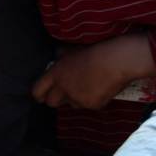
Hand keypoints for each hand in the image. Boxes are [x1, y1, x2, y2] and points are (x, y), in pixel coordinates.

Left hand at [34, 33, 153, 108]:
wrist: (117, 60)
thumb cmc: (96, 51)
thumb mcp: (73, 50)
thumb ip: (61, 56)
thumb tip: (56, 56)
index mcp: (55, 74)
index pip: (37, 91)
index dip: (39, 94)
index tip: (41, 96)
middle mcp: (63, 88)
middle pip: (51, 102)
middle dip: (56, 99)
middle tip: (65, 93)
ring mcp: (77, 98)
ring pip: (71, 104)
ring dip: (75, 99)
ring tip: (88, 86)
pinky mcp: (91, 105)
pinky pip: (88, 106)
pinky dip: (93, 100)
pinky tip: (101, 88)